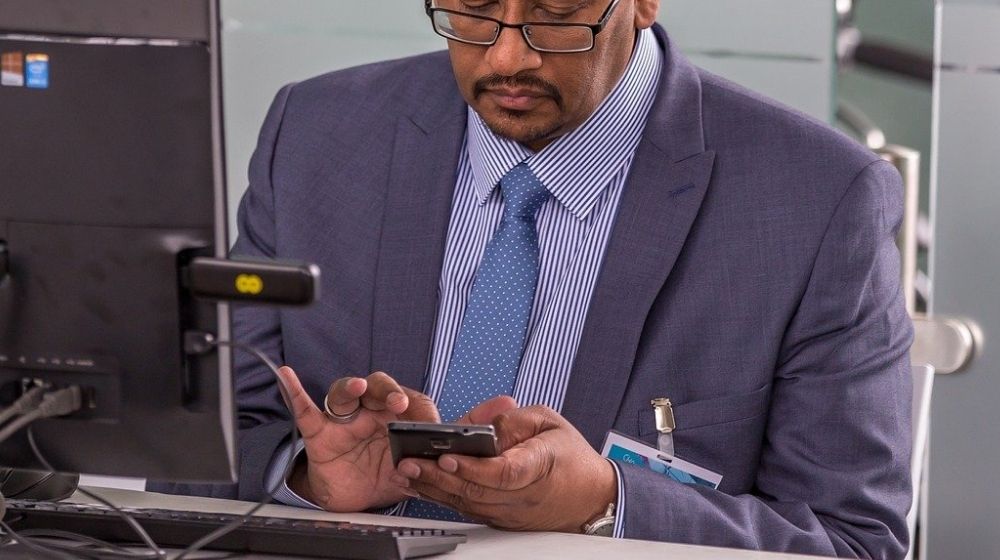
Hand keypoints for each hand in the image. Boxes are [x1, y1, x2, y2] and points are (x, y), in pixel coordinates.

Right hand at [276, 367, 438, 511]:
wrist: (354, 501)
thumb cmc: (382, 475)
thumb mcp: (411, 469)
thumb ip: (428, 461)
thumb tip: (450, 458)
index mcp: (396, 416)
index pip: (411, 402)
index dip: (422, 412)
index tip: (432, 426)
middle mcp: (370, 411)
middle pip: (378, 387)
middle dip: (389, 391)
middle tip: (400, 403)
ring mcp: (344, 420)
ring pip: (344, 393)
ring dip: (351, 388)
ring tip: (358, 388)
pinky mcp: (320, 434)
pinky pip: (305, 410)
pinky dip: (294, 391)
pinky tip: (286, 375)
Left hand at [395, 401, 615, 532]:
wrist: (591, 496)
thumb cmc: (570, 455)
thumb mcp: (548, 421)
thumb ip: (513, 421)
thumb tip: (479, 427)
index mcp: (538, 466)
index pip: (502, 472)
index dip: (473, 466)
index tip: (448, 455)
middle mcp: (522, 495)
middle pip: (476, 490)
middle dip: (439, 476)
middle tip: (410, 461)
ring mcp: (510, 512)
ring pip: (467, 503)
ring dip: (434, 488)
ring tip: (406, 472)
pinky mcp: (501, 519)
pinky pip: (468, 508)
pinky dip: (443, 497)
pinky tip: (422, 485)